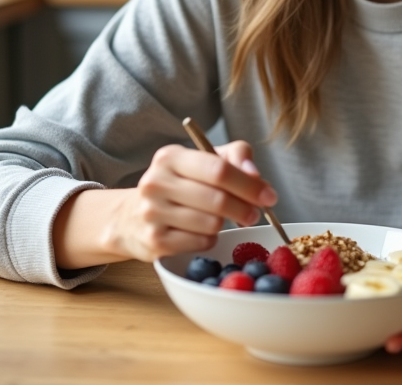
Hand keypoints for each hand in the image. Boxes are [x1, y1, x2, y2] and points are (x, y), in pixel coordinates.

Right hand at [52, 140, 277, 268]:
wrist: (131, 217)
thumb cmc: (179, 184)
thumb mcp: (203, 160)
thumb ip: (235, 157)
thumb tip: (256, 175)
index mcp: (170, 157)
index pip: (219, 169)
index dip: (249, 185)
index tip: (269, 196)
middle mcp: (156, 183)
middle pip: (218, 200)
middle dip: (245, 209)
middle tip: (254, 214)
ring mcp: (152, 214)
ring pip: (211, 224)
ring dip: (225, 224)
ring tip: (220, 219)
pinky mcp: (154, 242)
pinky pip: (201, 243)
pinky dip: (210, 239)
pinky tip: (202, 231)